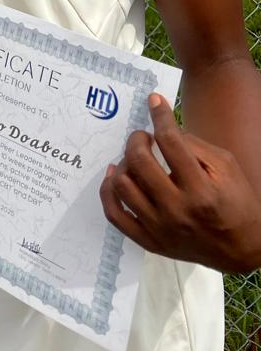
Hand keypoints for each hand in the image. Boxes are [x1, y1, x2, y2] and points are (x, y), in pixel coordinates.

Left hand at [99, 93, 260, 273]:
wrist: (242, 248)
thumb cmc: (236, 202)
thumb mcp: (226, 167)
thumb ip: (194, 145)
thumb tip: (163, 127)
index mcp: (201, 189)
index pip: (171, 142)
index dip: (160, 116)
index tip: (154, 101)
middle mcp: (177, 210)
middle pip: (139, 162)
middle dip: (137, 139)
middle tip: (144, 137)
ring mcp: (160, 229)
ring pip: (122, 186)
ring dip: (123, 162)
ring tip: (134, 158)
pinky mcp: (149, 242)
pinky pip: (114, 215)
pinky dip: (107, 192)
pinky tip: (115, 176)